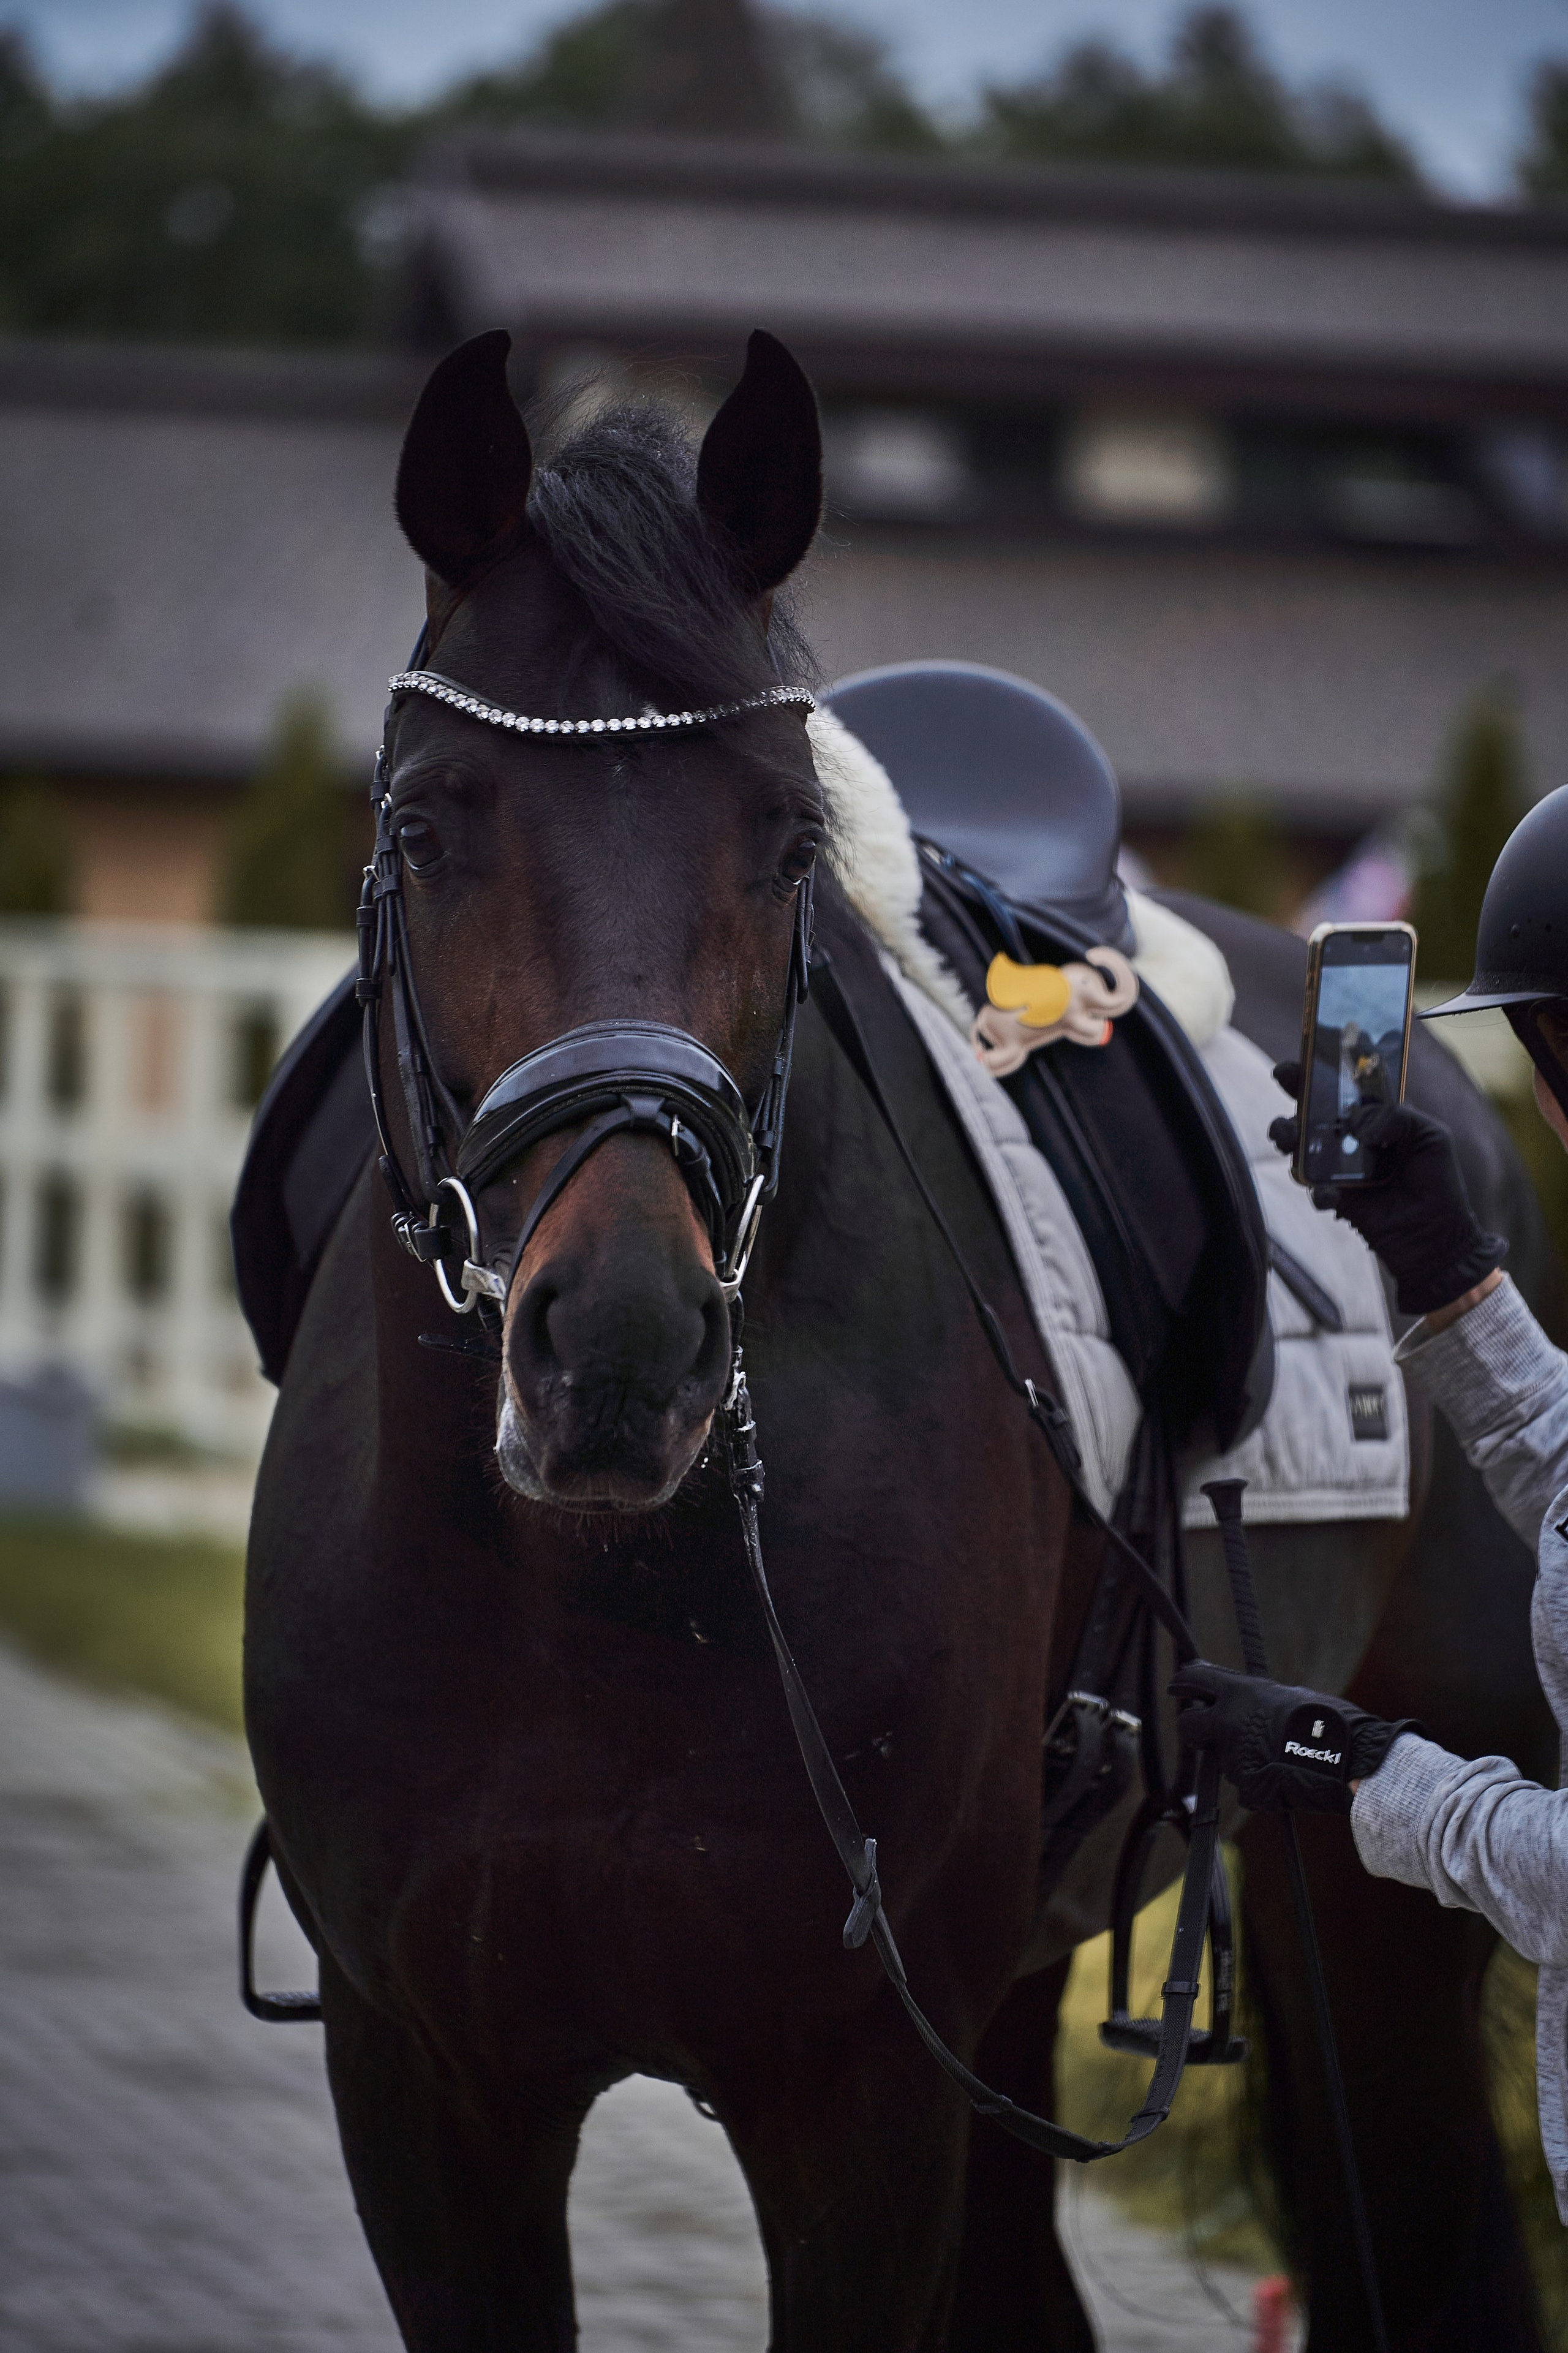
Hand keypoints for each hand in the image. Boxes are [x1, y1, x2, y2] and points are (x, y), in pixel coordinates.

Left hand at [1169, 1660, 1419, 1814]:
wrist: (1352, 1762)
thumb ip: (1259, 1700)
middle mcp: (1229, 1724)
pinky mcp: (1247, 1788)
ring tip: (1279, 1754)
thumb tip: (1245, 1704)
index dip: (1183, 1683)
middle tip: (1211, 1729)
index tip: (1176, 1687)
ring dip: (1241, 1755)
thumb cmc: (1330, 1723)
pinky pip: (1246, 1783)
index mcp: (1241, 1693)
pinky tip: (1286, 1776)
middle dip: (1196, 1727)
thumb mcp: (1291, 1696)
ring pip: (1225, 1757)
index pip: (1195, 1680)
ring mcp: (1235, 1758)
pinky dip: (1261, 1780)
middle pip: (1189, 1725)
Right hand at [1268, 1063, 1505, 1315]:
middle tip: (1283, 1078)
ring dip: (1288, 1135)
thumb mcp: (1430, 1137)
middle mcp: (1352, 1139)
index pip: (1344, 1087)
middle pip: (1313, 1109)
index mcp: (1376, 1119)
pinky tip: (1330, 1194)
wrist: (1437, 1237)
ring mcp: (1340, 1168)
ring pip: (1301, 1145)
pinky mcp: (1336, 1198)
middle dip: (1293, 1090)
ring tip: (1288, 1136)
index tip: (1305, 1054)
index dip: (1322, 1069)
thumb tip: (1357, 1122)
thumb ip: (1397, 1117)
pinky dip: (1318, 1190)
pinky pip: (1315, 1189)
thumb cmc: (1439, 1183)